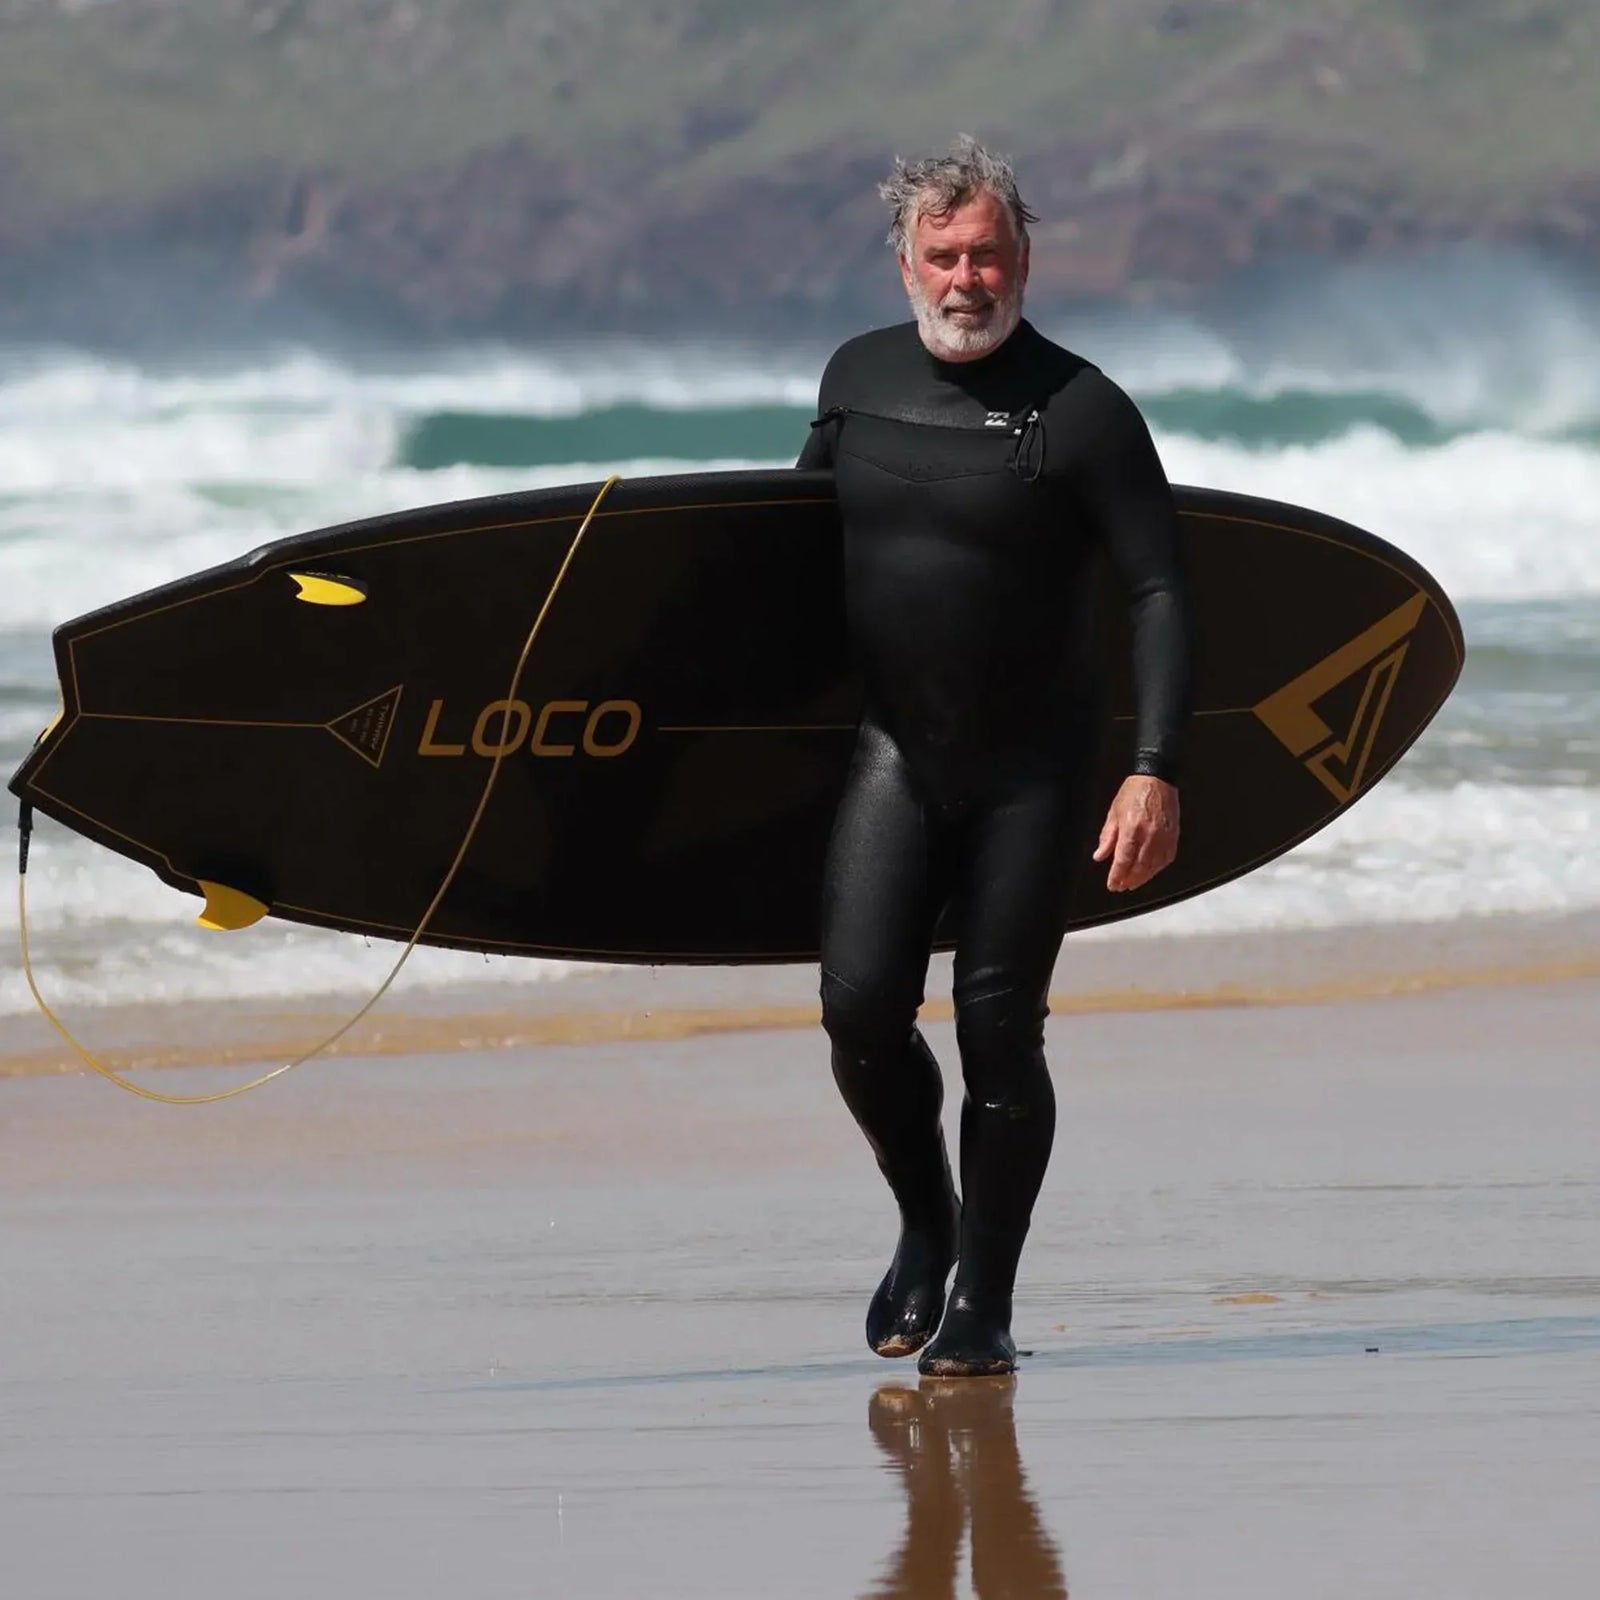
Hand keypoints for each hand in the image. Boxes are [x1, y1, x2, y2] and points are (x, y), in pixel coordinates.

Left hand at [1093, 776, 1179, 892]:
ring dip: (1143, 878)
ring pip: (1154, 866)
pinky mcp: (1174, 835)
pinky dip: (1158, 868)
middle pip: (1139, 867)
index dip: (1117, 876)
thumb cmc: (1134, 792)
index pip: (1123, 860)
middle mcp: (1149, 835)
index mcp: (1131, 829)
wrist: (1157, 778)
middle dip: (1129, 880)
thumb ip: (1107, 837)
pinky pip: (1166, 858)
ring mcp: (1164, 836)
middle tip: (1121, 886)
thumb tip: (1099, 856)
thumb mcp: (1114, 813)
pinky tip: (1150, 871)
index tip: (1112, 885)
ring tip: (1133, 882)